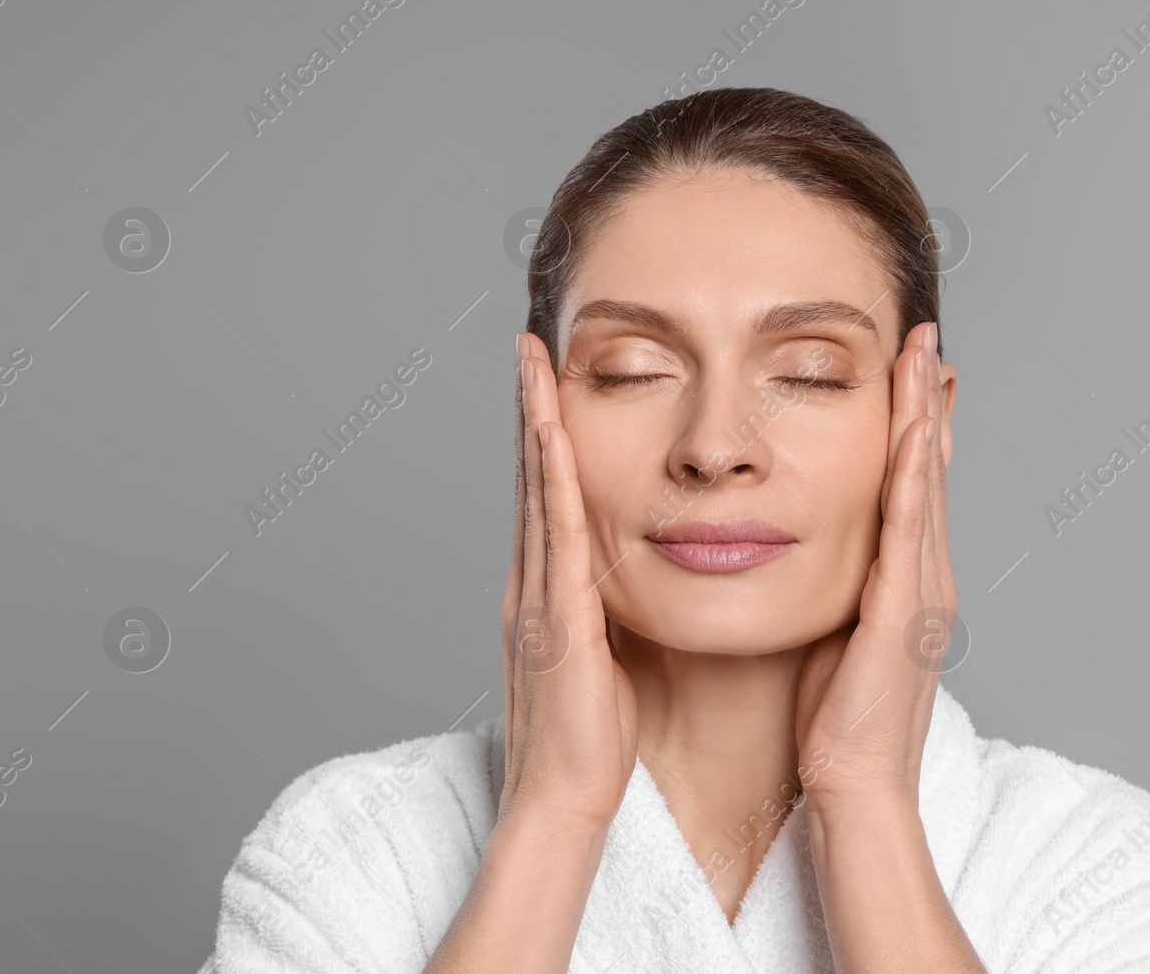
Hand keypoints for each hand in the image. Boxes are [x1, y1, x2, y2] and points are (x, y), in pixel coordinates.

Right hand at [498, 332, 638, 834]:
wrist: (564, 801)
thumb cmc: (591, 742)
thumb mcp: (601, 661)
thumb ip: (602, 616)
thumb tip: (621, 584)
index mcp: (545, 595)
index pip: (544, 499)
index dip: (541, 437)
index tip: (547, 384)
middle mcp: (531, 585)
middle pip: (529, 480)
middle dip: (528, 411)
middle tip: (528, 347)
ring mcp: (536, 599)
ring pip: (535, 493)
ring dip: (533, 424)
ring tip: (531, 364)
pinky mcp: (556, 619)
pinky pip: (555, 536)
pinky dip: (551, 480)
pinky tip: (552, 434)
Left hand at [794, 321, 955, 814]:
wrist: (853, 786)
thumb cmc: (834, 722)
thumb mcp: (838, 635)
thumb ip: (841, 588)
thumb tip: (817, 550)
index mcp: (907, 583)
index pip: (911, 486)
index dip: (912, 425)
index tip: (906, 370)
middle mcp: (925, 579)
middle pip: (926, 472)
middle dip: (925, 403)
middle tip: (924, 340)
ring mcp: (922, 594)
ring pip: (923, 488)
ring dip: (923, 420)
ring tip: (921, 360)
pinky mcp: (904, 614)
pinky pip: (908, 531)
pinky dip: (912, 476)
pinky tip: (911, 432)